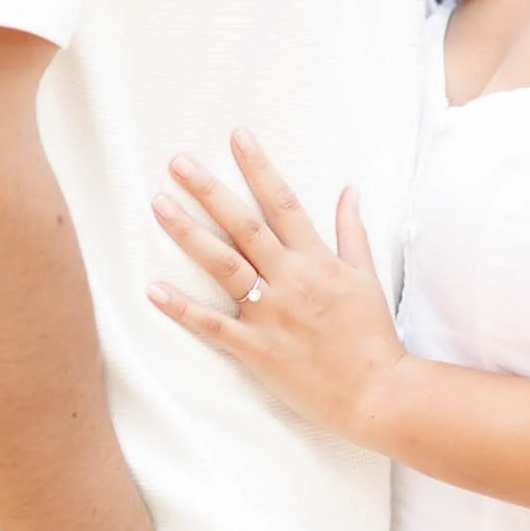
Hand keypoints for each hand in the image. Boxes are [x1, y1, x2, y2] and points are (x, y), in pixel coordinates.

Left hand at [148, 132, 406, 445]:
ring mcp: (270, 314)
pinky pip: (212, 326)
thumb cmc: (371, 335)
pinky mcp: (255, 349)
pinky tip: (153, 289)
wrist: (376, 393)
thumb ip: (353, 231)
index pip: (283, 203)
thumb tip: (350, 191)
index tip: (238, 136)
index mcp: (316, 260)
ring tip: (159, 205)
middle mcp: (290, 280)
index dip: (258, 167)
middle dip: (210, 191)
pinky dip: (182, 309)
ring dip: (189, 234)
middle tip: (178, 162)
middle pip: (244, 226)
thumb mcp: (366, 277)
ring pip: (224, 266)